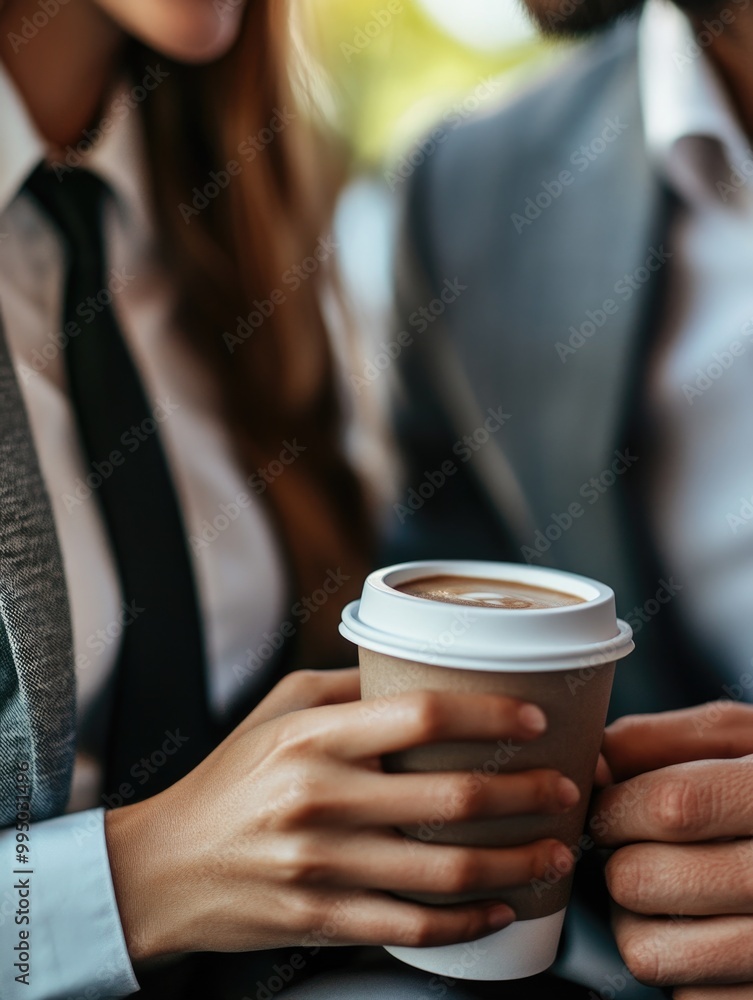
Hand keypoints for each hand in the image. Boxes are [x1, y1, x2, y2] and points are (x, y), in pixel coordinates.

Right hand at [106, 668, 578, 960]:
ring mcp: (322, 867)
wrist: (163, 868)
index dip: (490, 716)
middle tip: (565, 789)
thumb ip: (347, 690)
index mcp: (313, 738)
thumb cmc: (229, 780)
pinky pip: (413, 927)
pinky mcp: (321, 921)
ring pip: (444, 872)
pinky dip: (468, 923)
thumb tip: (422, 674)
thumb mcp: (277, 712)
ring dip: (516, 864)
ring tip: (553, 852)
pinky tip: (501, 910)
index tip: (533, 719)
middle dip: (527, 795)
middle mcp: (321, 799)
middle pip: (450, 798)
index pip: (421, 715)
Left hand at [592, 702, 752, 992]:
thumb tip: (591, 773)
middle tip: (636, 847)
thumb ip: (651, 741)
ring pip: (649, 952)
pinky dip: (677, 967)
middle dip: (618, 859)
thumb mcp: (734, 737)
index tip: (611, 805)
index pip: (671, 807)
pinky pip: (684, 998)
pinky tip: (703, 929)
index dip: (618, 806)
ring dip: (633, 919)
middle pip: (644, 880)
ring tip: (662, 889)